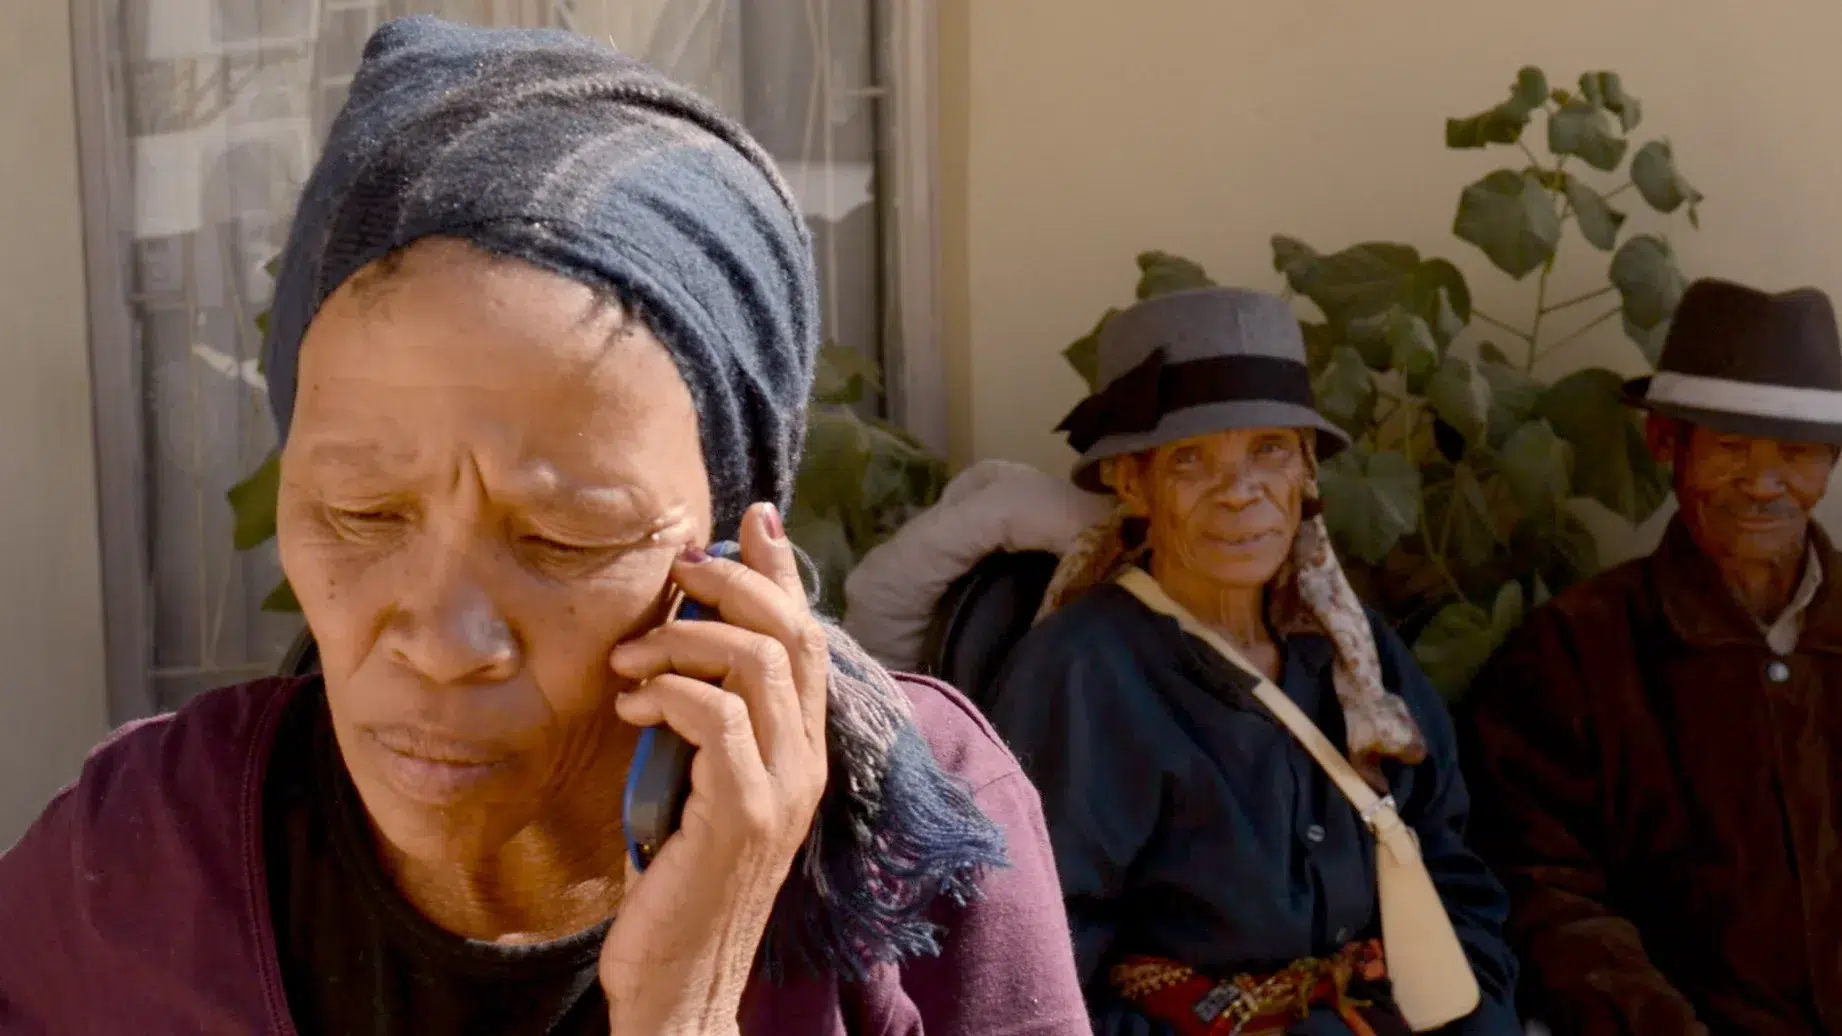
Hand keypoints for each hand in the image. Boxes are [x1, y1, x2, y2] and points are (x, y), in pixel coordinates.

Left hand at [599, 503, 829, 1034]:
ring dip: (686, 638)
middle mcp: (807, 762)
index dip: (783, 573)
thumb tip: (677, 655)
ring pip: (758, 664)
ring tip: (632, 653)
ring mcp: (782, 788)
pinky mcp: (743, 814)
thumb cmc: (679, 886)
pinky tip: (633, 699)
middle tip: (679, 569)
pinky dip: (670, 690)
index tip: (751, 521)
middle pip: (793, 633)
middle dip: (735, 582)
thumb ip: (706, 728)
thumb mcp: (698, 788)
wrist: (681, 980)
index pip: (808, 638)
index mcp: (802, 750)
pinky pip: (717, 718)